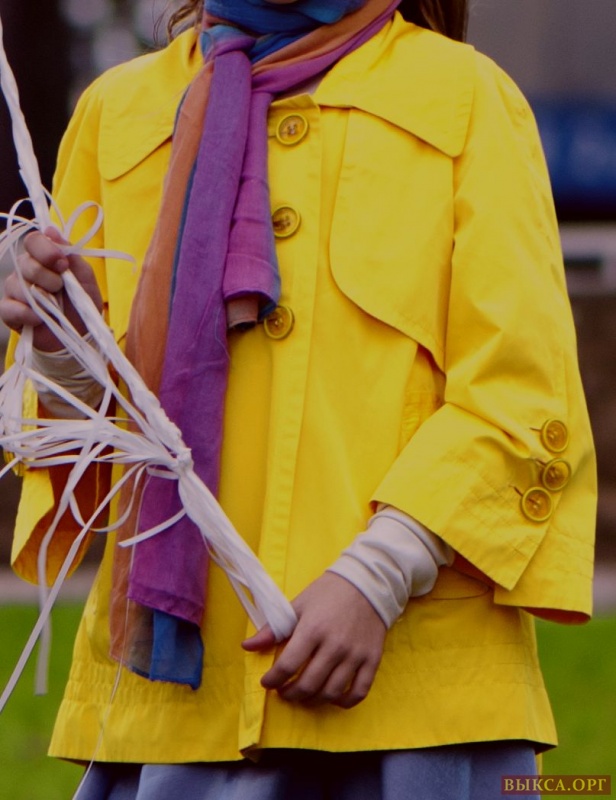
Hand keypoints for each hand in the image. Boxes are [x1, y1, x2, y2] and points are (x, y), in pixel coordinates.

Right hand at [0, 227, 102, 351]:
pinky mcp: (10, 313)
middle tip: (60, 288)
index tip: (63, 264)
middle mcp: (26, 271)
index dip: (46, 250)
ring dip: (39, 295)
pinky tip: (39, 318)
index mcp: (43, 259)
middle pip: (25, 262)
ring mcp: (15, 291)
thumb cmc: (82, 304)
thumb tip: (51, 229)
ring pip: (16, 284)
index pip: (33, 241)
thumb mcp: (84, 277)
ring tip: (54, 306)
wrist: (81, 335)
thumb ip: (70, 254)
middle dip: (47, 276)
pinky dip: (25, 313)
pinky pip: (8, 307)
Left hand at [242, 572, 386, 708]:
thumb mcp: (298, 605)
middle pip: (308, 684)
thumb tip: (246, 647)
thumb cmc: (328, 593)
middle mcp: (334, 646)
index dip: (273, 680)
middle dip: (290, 693)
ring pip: (331, 692)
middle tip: (283, 691)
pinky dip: (344, 702)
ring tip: (304, 694)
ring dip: (313, 700)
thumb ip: (272, 629)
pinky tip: (332, 697)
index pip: (287, 666)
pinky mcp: (372, 660)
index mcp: (312, 629)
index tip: (267, 682)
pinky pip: (359, 692)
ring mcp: (355, 655)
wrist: (367, 584)